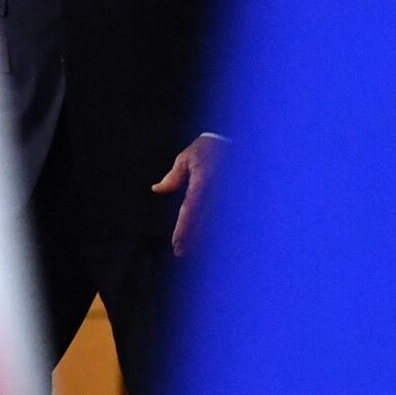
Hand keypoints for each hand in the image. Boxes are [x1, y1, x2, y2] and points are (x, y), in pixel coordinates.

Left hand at [152, 134, 225, 256]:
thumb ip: (173, 177)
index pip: (190, 209)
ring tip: (191, 250)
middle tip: (181, 253)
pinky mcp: (235, 198)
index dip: (183, 228)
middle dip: (192, 238)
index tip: (176, 243)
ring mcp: (227, 196)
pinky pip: (224, 218)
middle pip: (202, 222)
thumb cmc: (210, 148)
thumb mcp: (187, 158)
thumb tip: (157, 189)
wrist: (238, 142)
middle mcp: (216, 191)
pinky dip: (215, 230)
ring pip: (214, 223)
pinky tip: (208, 239)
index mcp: (203, 181)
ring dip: (203, 237)